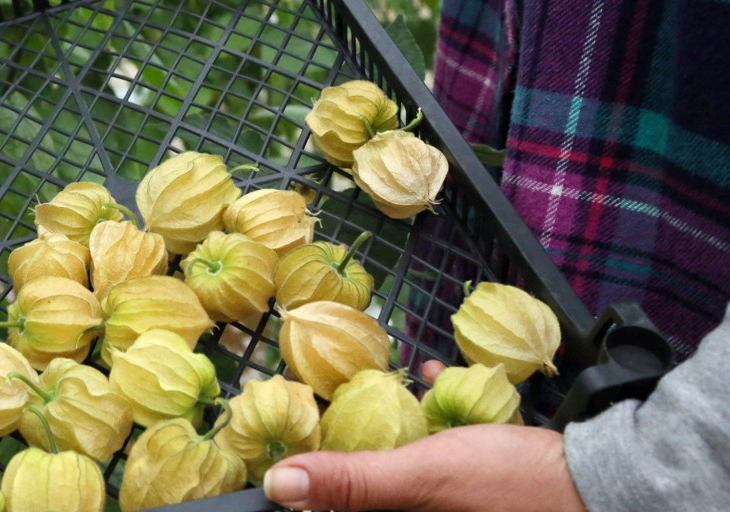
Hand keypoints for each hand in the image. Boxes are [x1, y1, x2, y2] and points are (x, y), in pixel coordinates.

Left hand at [262, 362, 589, 511]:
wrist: (599, 478)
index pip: (341, 509)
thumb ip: (351, 483)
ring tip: (381, 389)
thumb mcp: (421, 477)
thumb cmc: (509, 483)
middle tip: (325, 410)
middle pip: (370, 494)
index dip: (319, 490)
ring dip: (390, 430)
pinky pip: (437, 458)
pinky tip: (429, 379)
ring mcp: (451, 504)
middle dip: (349, 452)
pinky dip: (430, 423)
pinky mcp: (475, 489)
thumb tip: (278, 486)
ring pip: (401, 472)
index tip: (288, 455)